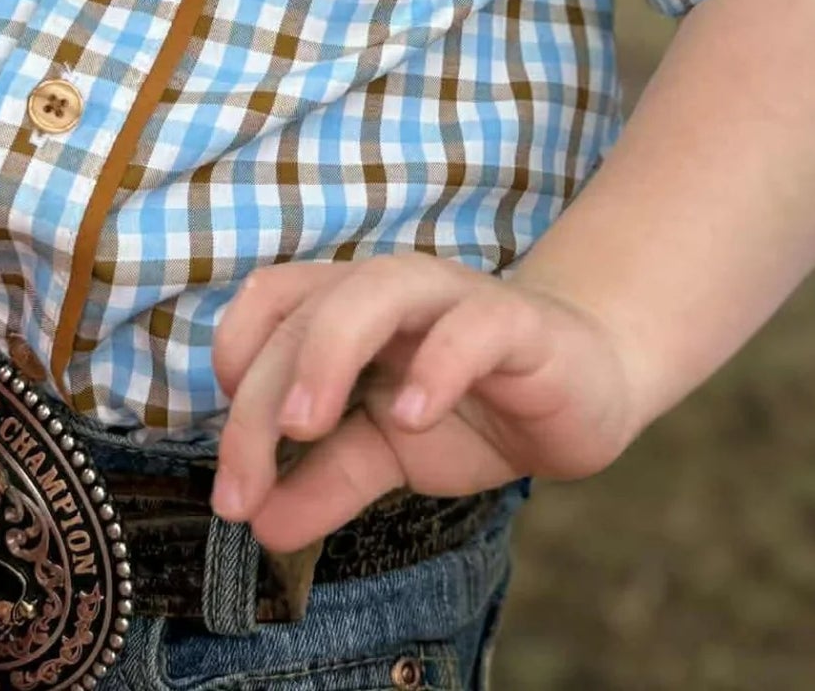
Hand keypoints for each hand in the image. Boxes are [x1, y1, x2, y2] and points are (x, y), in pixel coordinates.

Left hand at [209, 253, 640, 553]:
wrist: (582, 391)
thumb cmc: (471, 409)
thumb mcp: (386, 455)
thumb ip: (324, 483)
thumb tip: (258, 525)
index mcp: (351, 310)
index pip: (271, 307)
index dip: (234, 363)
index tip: (232, 459)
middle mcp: (394, 290)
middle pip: (308, 308)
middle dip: (262, 394)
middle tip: (242, 483)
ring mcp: (455, 299)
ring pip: (379, 288)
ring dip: (329, 350)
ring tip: (305, 422)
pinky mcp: (519, 324)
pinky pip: (475, 325)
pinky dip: (438, 364)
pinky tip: (414, 415)